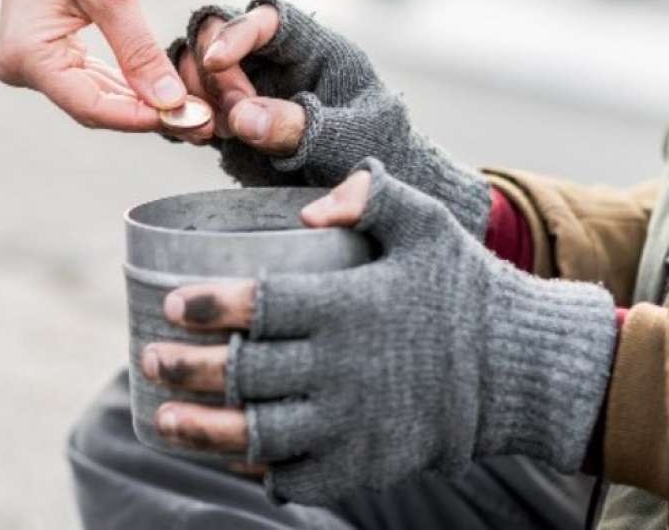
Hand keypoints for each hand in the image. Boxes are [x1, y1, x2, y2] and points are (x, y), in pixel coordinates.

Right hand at [0, 0, 186, 129]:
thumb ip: (139, 52)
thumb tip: (171, 103)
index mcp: (28, 55)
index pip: (93, 106)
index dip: (144, 118)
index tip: (193, 120)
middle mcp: (21, 68)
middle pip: (96, 108)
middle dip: (150, 115)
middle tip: (205, 122)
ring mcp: (32, 64)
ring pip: (98, 99)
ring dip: (144, 105)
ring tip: (196, 112)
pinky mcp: (47, 55)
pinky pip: (93, 81)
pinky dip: (129, 86)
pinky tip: (168, 93)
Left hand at [140, 160, 616, 504]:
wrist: (518, 369)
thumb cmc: (465, 288)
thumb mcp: (428, 223)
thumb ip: (371, 195)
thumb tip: (310, 203)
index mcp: (350, 306)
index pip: (261, 305)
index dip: (211, 307)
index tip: (176, 304)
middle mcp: (342, 369)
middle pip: (243, 374)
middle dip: (186, 369)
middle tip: (151, 358)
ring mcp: (351, 424)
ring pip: (256, 433)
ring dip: (201, 429)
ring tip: (163, 419)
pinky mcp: (364, 463)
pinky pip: (294, 473)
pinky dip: (256, 467)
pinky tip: (231, 455)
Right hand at [167, 0, 489, 234]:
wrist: (369, 190)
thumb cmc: (373, 153)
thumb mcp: (348, 140)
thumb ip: (301, 127)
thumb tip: (241, 116)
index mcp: (314, 48)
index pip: (270, 19)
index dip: (237, 32)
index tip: (217, 62)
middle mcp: (274, 60)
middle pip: (218, 34)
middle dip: (212, 71)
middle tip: (226, 119)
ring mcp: (248, 88)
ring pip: (196, 67)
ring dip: (190, 93)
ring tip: (207, 131)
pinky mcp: (230, 120)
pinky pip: (191, 104)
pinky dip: (180, 116)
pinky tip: (191, 136)